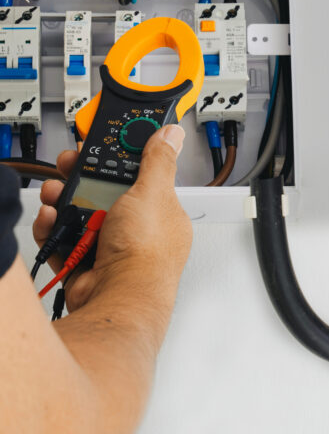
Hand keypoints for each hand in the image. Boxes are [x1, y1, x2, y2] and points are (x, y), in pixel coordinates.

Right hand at [32, 125, 192, 313]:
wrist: (119, 298)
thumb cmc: (146, 252)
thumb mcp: (153, 192)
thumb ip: (159, 161)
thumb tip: (172, 135)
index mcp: (162, 212)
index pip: (142, 177)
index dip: (120, 161)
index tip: (102, 149)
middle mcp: (139, 231)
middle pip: (107, 195)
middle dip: (84, 179)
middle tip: (69, 166)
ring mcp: (112, 249)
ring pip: (82, 216)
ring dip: (65, 201)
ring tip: (55, 191)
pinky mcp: (86, 265)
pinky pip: (65, 241)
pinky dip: (54, 229)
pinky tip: (51, 218)